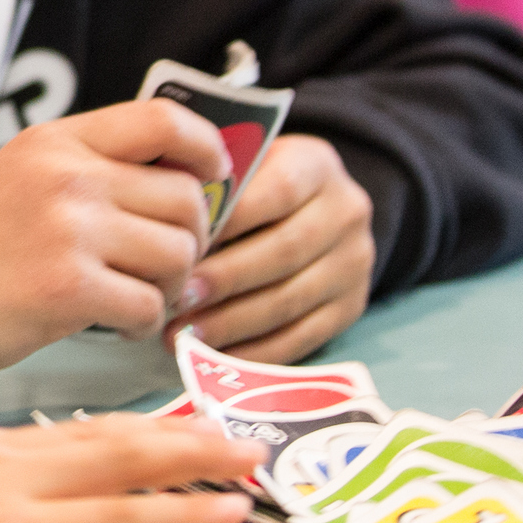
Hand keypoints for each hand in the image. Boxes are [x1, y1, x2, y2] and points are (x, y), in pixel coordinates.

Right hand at [0, 99, 226, 368]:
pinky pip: (149, 307)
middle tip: (162, 262)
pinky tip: (115, 323)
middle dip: (191, 238)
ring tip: (134, 294)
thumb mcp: (31, 173)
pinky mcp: (69, 288)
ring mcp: (69, 231)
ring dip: (168, 286)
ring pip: (177, 256)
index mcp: (60, 141)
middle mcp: (68, 177)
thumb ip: (100, 166)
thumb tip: (196, 183)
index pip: (163, 120)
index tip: (213, 174)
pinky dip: (143, 324)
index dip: (206, 147)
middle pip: (186, 198)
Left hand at [0, 415, 260, 522]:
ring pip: (95, 438)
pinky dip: (111, 425)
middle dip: (192, 454)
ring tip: (221, 429)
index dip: (177, 515)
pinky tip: (133, 426)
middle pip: (119, 463)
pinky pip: (62, 431)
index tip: (235, 509)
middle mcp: (12, 486)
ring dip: (162, 431)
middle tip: (260, 452)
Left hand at [168, 135, 374, 361]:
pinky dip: (256, 351)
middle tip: (178, 299)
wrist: (317, 212)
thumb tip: (169, 226)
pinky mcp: (350, 308)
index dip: (229, 220)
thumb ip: (216, 185)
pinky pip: (302, 337)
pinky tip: (218, 356)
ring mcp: (354, 265)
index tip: (182, 244)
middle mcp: (346, 213)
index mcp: (316, 166)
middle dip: (226, 279)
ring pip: (291, 300)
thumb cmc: (256, 186)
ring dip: (234, 322)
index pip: (277, 191)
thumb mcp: (244, 166)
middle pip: (284, 251)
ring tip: (187, 334)